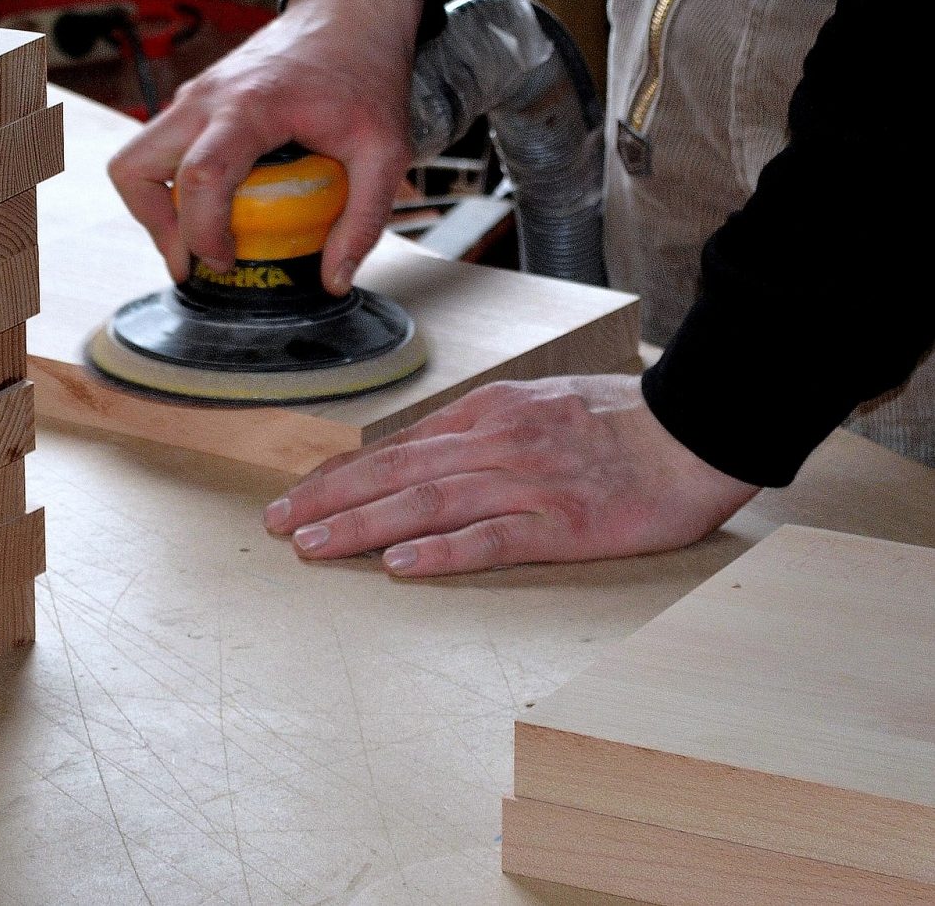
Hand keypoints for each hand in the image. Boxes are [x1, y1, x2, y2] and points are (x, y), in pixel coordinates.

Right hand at [107, 0, 422, 292]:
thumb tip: (334, 280)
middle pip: (134, 168)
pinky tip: (216, 204)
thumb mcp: (385, 151)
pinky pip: (160, 151)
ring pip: (135, 160)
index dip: (200, 233)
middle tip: (193, 258)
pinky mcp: (195, 101)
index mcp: (249, 107)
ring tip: (200, 237)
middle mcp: (206, 99)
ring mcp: (193, 96)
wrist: (352, 14)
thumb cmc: (365, 72)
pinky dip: (172, 186)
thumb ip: (364, 219)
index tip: (225, 262)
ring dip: (156, 207)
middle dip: (155, 226)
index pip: (199, 177)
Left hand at [263, 374, 759, 576]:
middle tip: (275, 523)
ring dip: (361, 524)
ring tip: (311, 544)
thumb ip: (479, 429)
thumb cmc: (618, 422)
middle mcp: (495, 443)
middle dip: (327, 498)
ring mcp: (527, 483)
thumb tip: (420, 453)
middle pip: (394, 473)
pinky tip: (399, 565)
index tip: (297, 493)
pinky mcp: (563, 523)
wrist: (695, 428)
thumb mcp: (536, 406)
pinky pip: (492, 539)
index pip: (397, 447)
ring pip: (426, 504)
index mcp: (488, 414)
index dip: (341, 473)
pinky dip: (442, 551)